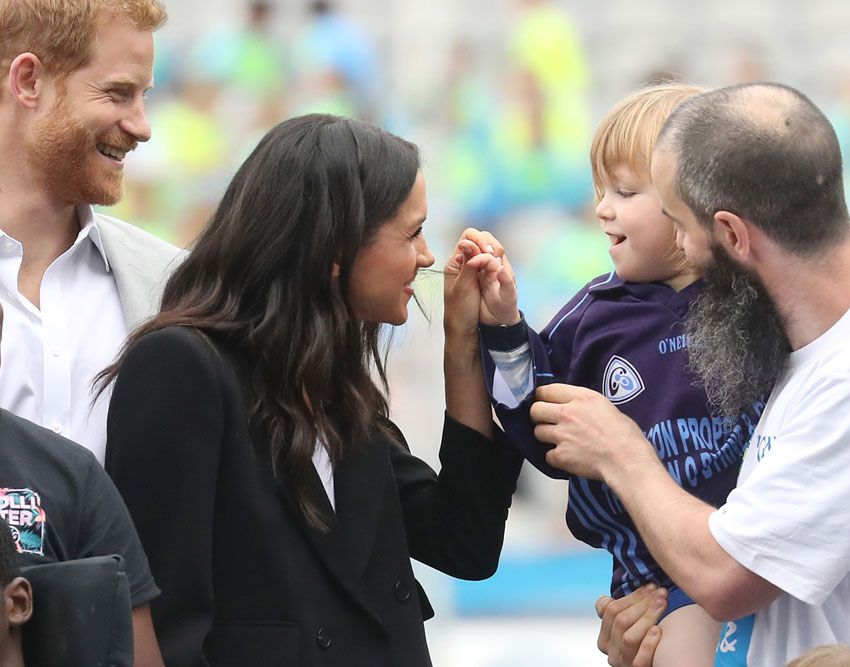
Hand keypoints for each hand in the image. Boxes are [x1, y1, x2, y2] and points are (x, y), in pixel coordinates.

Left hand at [443, 228, 511, 335]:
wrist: (468, 331)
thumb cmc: (460, 311)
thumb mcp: (462, 286)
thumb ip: (467, 263)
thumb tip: (468, 242)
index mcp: (456, 262)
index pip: (469, 236)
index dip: (478, 239)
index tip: (484, 250)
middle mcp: (469, 262)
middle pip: (484, 240)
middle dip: (489, 245)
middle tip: (491, 256)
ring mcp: (481, 270)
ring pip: (493, 250)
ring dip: (496, 253)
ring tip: (495, 263)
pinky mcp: (492, 278)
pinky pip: (498, 263)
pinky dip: (500, 263)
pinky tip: (499, 271)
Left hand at [529, 384, 649, 479]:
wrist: (627, 460)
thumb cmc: (626, 436)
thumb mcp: (606, 407)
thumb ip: (584, 405)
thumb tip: (575, 409)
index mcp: (581, 398)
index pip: (547, 390)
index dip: (542, 397)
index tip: (543, 401)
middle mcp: (567, 413)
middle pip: (535, 410)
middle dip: (538, 416)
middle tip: (547, 422)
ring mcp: (562, 435)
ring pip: (538, 432)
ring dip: (546, 436)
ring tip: (559, 441)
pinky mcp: (560, 455)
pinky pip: (547, 455)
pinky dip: (555, 458)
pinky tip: (567, 457)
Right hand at [597, 585, 666, 666]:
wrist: (655, 665)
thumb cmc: (645, 643)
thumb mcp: (630, 627)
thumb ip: (621, 612)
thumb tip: (613, 596)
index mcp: (604, 636)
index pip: (611, 609)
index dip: (632, 596)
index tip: (651, 587)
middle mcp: (609, 650)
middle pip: (621, 620)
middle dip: (643, 603)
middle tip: (661, 593)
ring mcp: (622, 662)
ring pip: (629, 637)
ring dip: (647, 617)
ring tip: (663, 604)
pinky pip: (639, 658)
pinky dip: (648, 643)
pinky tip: (658, 630)